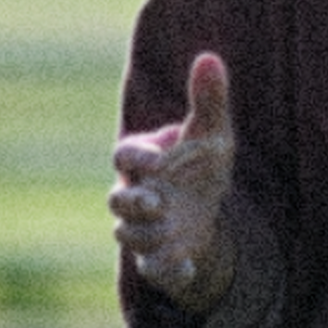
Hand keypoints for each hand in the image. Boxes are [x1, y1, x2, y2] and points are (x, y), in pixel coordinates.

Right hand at [109, 53, 237, 311]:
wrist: (205, 214)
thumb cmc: (199, 165)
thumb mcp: (212, 133)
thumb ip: (208, 99)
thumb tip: (210, 57)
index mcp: (141, 161)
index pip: (124, 154)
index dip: (137, 157)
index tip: (159, 161)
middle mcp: (134, 196)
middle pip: (116, 200)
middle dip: (133, 202)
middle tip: (158, 202)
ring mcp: (141, 229)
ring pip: (127, 235)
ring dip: (147, 234)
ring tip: (172, 230)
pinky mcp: (155, 258)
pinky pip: (154, 269)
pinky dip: (171, 270)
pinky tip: (189, 268)